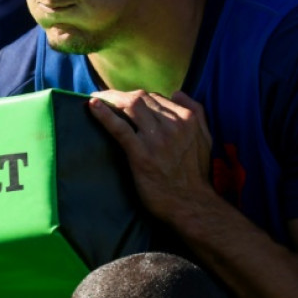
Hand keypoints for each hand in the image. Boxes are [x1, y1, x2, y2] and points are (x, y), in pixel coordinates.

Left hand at [87, 90, 213, 220]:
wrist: (191, 204)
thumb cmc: (196, 174)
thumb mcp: (205, 138)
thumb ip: (197, 112)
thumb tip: (177, 93)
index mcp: (188, 118)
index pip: (157, 97)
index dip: (138, 98)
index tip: (125, 101)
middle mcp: (173, 124)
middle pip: (141, 98)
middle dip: (121, 96)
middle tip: (106, 98)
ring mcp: (156, 139)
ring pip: (130, 106)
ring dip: (111, 99)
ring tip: (97, 98)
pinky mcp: (141, 154)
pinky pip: (120, 128)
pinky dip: (104, 115)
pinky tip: (92, 105)